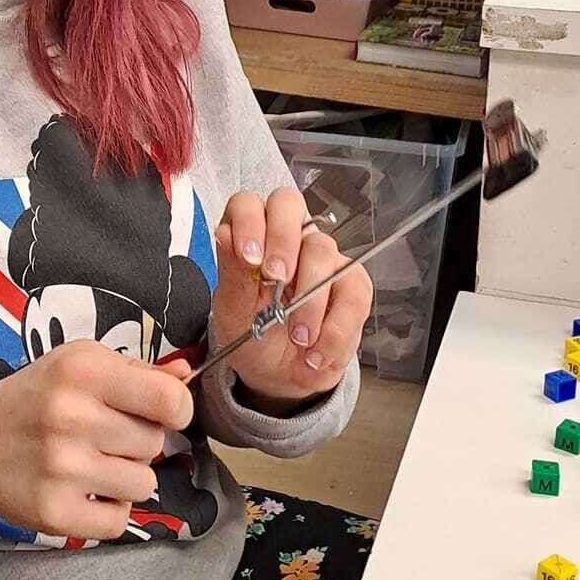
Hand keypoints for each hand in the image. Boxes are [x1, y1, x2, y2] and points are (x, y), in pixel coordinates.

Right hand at [0, 341, 194, 541]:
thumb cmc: (33, 399)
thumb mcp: (77, 365)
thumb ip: (136, 371)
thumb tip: (185, 375)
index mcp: (82, 371)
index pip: (170, 400)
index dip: (175, 409)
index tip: (160, 412)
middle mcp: (71, 417)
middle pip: (155, 443)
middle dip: (138, 442)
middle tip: (103, 436)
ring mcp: (62, 468)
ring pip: (143, 484)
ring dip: (125, 478)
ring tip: (91, 463)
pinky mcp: (54, 513)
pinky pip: (119, 520)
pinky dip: (107, 510)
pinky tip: (83, 491)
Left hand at [211, 188, 372, 408]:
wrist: (278, 376)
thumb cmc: (251, 338)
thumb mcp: (232, 314)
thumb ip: (233, 274)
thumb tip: (226, 234)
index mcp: (249, 237)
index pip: (248, 204)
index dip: (250, 222)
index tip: (250, 257)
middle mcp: (286, 239)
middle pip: (290, 204)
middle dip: (283, 240)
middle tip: (277, 279)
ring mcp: (321, 258)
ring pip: (323, 249)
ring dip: (309, 299)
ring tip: (296, 336)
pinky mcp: (350, 284)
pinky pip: (353, 291)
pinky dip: (335, 328)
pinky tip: (316, 349)